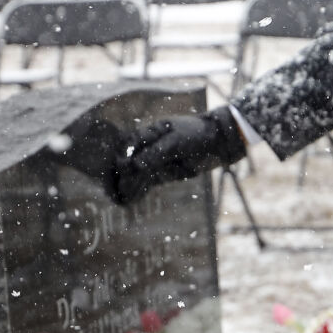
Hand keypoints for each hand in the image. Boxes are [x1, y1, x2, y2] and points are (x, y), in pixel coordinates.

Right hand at [112, 111, 245, 205]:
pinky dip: (139, 191)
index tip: (120, 168)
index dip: (121, 157)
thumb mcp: (176, 141)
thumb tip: (136, 165)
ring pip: (137, 175)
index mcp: (150, 132)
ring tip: (119, 199)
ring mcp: (156, 160)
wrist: (217, 142)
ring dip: (128, 186)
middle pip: (130, 162)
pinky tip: (130, 200)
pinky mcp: (163, 173)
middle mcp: (149, 147)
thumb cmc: (197, 135)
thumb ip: (156, 153)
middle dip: (121, 176)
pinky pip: (147, 183)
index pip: (129, 145)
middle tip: (114, 190)